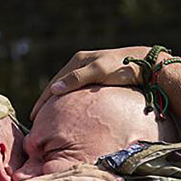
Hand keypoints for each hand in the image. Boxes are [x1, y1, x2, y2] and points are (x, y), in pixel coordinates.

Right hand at [31, 46, 175, 119]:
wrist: (147, 65)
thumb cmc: (123, 68)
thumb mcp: (98, 72)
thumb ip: (76, 80)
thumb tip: (54, 90)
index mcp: (78, 60)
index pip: (54, 83)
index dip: (43, 100)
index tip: (33, 116)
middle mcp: (82, 63)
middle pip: (58, 85)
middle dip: (46, 102)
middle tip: (36, 119)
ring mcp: (90, 70)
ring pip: (68, 89)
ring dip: (57, 102)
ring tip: (49, 116)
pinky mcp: (99, 77)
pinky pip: (78, 91)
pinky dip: (69, 100)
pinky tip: (68, 110)